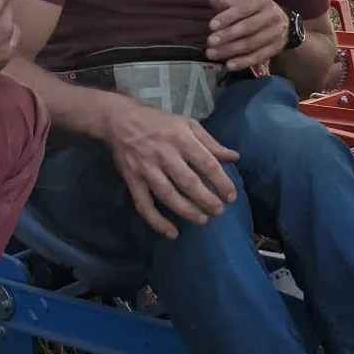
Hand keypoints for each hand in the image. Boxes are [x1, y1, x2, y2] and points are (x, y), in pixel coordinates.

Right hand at [107, 98, 238, 239]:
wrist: (119, 120)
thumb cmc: (158, 122)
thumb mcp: (187, 124)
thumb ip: (210, 142)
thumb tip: (234, 157)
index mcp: (182, 139)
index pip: (206, 163)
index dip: (221, 182)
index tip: (231, 196)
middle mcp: (165, 155)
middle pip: (188, 182)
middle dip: (206, 200)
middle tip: (219, 212)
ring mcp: (147, 169)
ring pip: (168, 195)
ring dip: (187, 211)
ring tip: (202, 221)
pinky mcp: (133, 180)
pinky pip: (144, 204)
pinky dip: (157, 221)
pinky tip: (171, 233)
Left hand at [206, 0, 288, 70]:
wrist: (285, 24)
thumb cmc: (257, 13)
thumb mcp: (244, 5)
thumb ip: (227, 4)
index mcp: (262, 1)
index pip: (243, 9)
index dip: (227, 17)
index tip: (211, 26)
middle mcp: (272, 16)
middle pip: (248, 27)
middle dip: (228, 35)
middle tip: (210, 42)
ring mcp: (276, 33)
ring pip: (252, 43)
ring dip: (231, 50)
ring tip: (213, 54)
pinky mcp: (277, 48)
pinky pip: (258, 56)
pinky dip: (243, 62)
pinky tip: (229, 65)